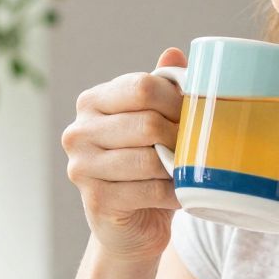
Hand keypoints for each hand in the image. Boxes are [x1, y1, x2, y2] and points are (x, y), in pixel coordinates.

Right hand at [62, 47, 184, 262]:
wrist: (130, 224)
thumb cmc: (145, 165)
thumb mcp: (153, 121)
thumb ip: (161, 88)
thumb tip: (175, 53)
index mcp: (92, 102)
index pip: (141, 86)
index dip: (177, 100)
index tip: (196, 114)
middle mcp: (79, 131)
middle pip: (147, 122)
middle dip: (182, 135)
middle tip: (200, 145)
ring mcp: (82, 167)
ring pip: (148, 158)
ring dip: (178, 166)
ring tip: (191, 168)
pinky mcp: (95, 200)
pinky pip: (149, 191)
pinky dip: (174, 192)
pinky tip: (182, 193)